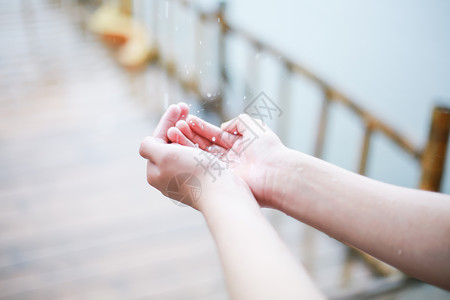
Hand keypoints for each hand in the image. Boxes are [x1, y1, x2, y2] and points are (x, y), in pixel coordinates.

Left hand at [140, 104, 250, 209]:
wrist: (222, 195)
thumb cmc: (194, 173)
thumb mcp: (164, 155)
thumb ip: (149, 146)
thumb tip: (147, 143)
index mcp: (155, 172)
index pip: (156, 140)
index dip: (167, 121)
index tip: (179, 106)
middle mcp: (167, 178)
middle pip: (169, 144)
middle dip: (176, 124)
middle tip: (186, 107)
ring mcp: (184, 180)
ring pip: (183, 149)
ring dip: (187, 131)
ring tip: (193, 119)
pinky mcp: (201, 182)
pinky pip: (196, 157)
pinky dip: (198, 143)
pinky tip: (205, 136)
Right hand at [167, 113, 287, 207]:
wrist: (274, 172)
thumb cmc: (268, 149)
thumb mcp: (254, 127)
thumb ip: (238, 122)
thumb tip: (223, 127)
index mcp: (238, 147)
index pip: (214, 135)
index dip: (201, 127)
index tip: (186, 118)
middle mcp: (228, 159)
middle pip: (204, 145)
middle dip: (190, 134)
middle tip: (176, 125)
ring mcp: (222, 170)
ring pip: (200, 155)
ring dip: (186, 143)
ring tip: (173, 130)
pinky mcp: (217, 179)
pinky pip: (199, 165)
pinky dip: (188, 155)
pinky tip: (177, 145)